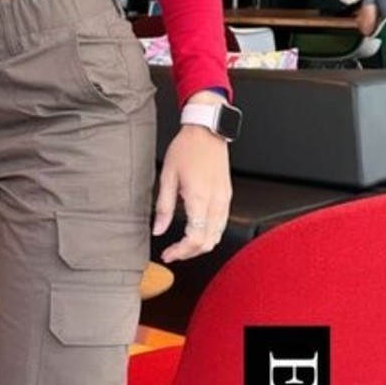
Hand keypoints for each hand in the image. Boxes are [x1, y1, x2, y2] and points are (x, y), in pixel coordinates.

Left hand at [153, 124, 232, 262]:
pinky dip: (209, 234)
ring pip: (217, 236)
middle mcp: (216, 202)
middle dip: (189, 253)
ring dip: (200, 245)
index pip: (195, 238)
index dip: (181, 252)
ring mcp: (224, 200)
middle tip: (173, 252)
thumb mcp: (167, 176)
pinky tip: (196, 231)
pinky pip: (222, 224)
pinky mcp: (227, 196)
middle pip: (208, 242)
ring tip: (183, 244)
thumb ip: (163, 206)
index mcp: (200, 198)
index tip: (168, 253)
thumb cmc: (187, 148)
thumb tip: (158, 229)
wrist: (206, 131)